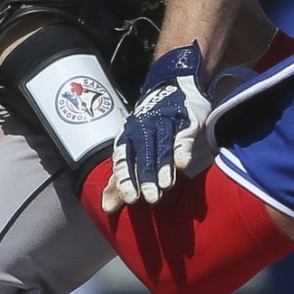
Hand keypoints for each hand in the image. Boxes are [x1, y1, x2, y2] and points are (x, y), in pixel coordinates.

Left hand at [103, 43, 209, 208]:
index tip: (130, 199)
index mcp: (128, 136)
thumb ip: (122, 179)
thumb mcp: (134, 151)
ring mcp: (165, 121)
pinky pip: (183, 134)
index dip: (126, 178)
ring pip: (161, 145)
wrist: (177, 85)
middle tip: (150, 198)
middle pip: (142, 154)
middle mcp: (143, 127)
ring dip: (163, 166)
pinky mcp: (186, 118)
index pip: (123, 159)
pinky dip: (182, 148)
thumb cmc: (152, 126)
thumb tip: (108, 208)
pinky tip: (184, 164)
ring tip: (165, 186)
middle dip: (145, 176)